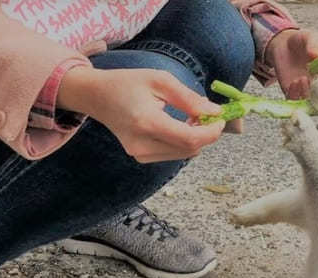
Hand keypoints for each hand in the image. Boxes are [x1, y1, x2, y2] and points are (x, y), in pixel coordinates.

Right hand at [57, 66, 224, 162]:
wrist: (97, 96)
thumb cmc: (128, 83)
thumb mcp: (160, 80)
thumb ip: (189, 98)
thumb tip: (214, 112)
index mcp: (147, 122)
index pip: (189, 139)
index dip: (211, 132)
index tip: (220, 119)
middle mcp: (143, 144)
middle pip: (189, 149)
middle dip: (206, 134)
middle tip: (207, 113)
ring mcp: (140, 154)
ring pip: (184, 153)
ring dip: (196, 138)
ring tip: (191, 117)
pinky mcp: (141, 157)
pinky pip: (174, 153)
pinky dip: (184, 142)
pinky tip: (179, 126)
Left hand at [266, 29, 317, 99]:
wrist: (283, 44)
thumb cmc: (301, 40)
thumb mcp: (310, 37)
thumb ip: (314, 45)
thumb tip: (317, 55)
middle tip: (314, 80)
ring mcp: (305, 88)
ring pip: (309, 100)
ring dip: (306, 93)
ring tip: (302, 79)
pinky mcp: (292, 91)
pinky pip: (294, 99)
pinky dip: (295, 94)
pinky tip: (294, 83)